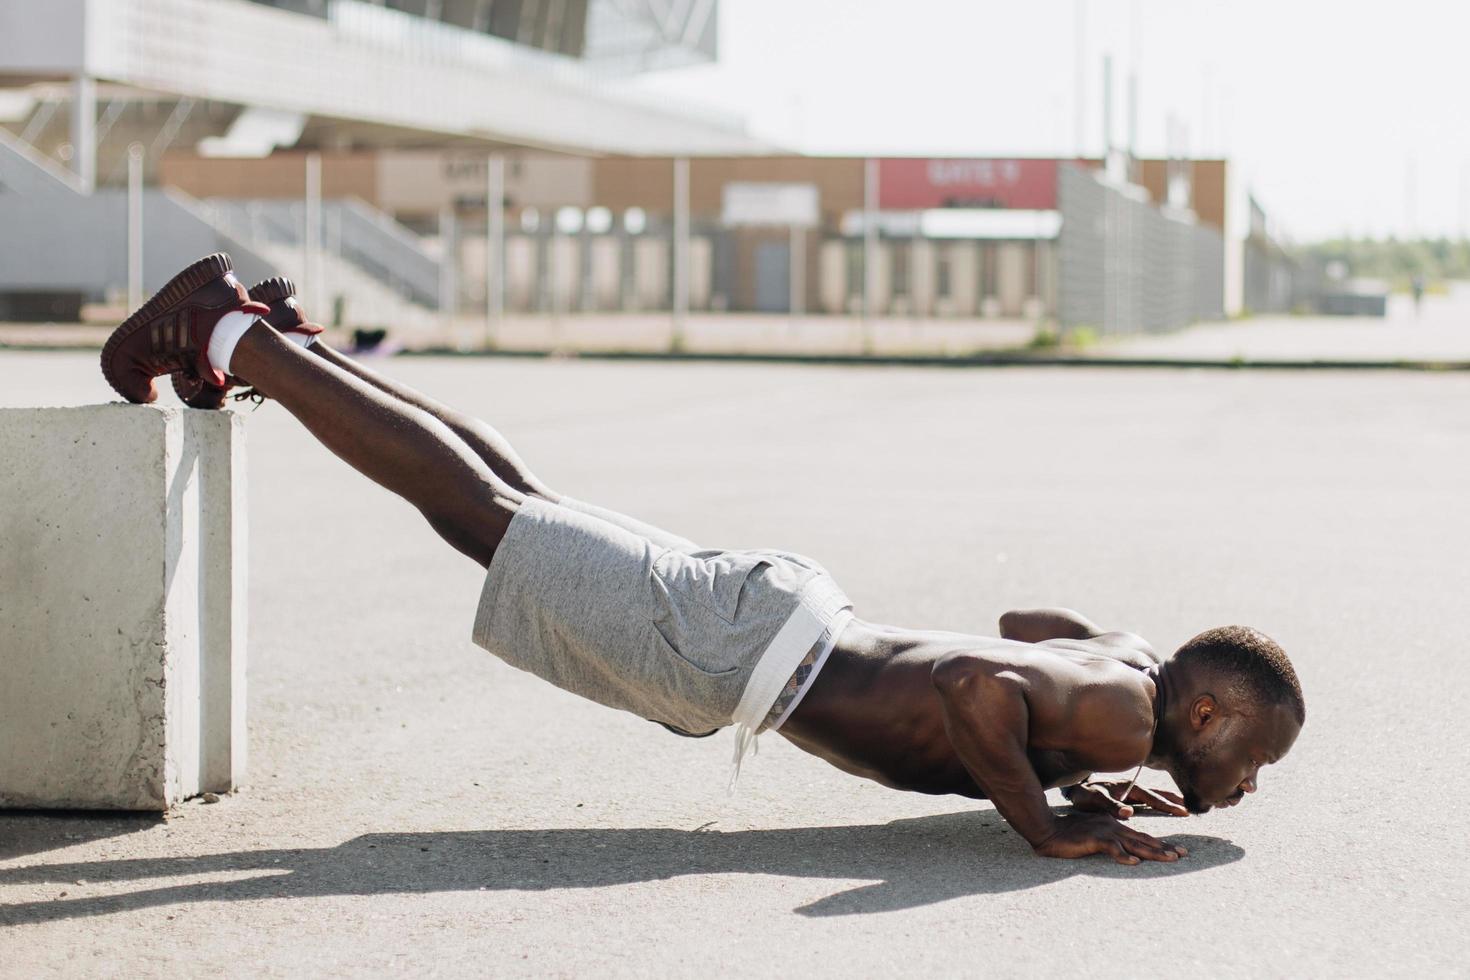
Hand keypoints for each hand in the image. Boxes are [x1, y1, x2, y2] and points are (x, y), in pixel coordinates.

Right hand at [1033, 812, 1187, 864]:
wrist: (1048, 830)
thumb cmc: (1069, 835)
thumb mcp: (1094, 836)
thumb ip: (1110, 842)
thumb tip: (1127, 854)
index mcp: (1114, 826)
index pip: (1142, 836)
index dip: (1160, 843)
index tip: (1177, 851)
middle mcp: (1113, 827)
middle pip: (1143, 839)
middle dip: (1164, 847)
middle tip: (1183, 854)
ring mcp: (1104, 832)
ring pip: (1134, 843)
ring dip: (1153, 852)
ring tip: (1170, 858)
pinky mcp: (1094, 839)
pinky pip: (1112, 848)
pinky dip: (1123, 856)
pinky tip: (1134, 863)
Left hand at [1067, 780, 1188, 818]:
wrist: (1074, 785)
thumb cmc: (1084, 793)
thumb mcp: (1095, 799)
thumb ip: (1111, 806)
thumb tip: (1129, 813)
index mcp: (1128, 788)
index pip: (1153, 797)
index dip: (1168, 806)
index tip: (1183, 812)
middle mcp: (1132, 788)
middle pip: (1158, 794)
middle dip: (1174, 801)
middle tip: (1191, 809)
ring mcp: (1130, 791)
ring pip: (1154, 795)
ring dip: (1169, 800)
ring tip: (1184, 806)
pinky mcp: (1127, 795)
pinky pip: (1147, 798)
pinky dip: (1159, 801)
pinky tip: (1163, 806)